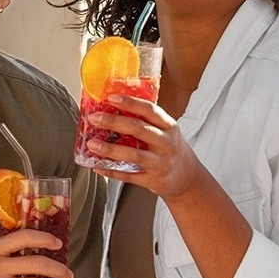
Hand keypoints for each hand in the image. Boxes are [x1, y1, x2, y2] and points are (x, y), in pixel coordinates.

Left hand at [85, 93, 203, 201]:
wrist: (186, 175)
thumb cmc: (169, 147)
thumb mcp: (165, 129)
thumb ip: (145, 120)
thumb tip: (112, 107)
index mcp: (168, 126)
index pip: (149, 110)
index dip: (130, 103)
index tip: (111, 97)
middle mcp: (166, 143)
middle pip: (139, 129)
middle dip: (114, 122)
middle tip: (94, 118)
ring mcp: (160, 163)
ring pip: (134, 155)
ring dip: (110, 150)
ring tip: (92, 144)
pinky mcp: (153, 180)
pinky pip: (130, 176)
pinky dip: (112, 172)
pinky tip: (98, 166)